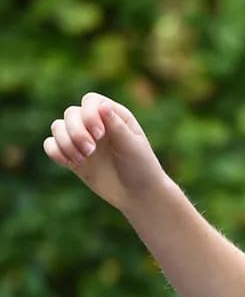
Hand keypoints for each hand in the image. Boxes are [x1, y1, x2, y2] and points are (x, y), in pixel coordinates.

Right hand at [43, 92, 169, 212]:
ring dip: (65, 142)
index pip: (91, 101)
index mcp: (114, 116)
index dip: (89, 113)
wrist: (138, 195)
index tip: (100, 134)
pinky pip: (51, 145)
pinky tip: (70, 163)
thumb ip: (117, 126)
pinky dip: (55, 151)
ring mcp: (83, 140)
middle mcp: (96, 124)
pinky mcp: (73, 156)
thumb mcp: (133, 146)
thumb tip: (103, 105)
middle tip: (90, 151)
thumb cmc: (142, 168)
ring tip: (82, 159)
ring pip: (57, 127)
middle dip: (76, 131)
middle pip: (71, 114)